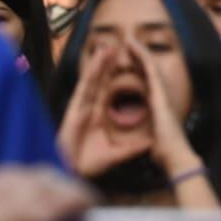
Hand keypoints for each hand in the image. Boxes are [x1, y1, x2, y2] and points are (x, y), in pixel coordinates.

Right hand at [57, 47, 151, 177]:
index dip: (116, 78)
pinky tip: (97, 59)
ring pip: (92, 80)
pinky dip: (91, 72)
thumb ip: (132, 148)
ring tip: (108, 47)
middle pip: (100, 82)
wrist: (70, 173)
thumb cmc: (87, 166)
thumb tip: (150, 143)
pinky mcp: (74, 109)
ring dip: (99, 63)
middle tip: (117, 47)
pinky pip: (84, 86)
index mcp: (99, 116)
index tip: (126, 65)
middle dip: (107, 65)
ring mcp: (81, 107)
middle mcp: (90, 109)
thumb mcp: (115, 154)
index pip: (109, 92)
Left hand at [125, 38, 199, 175]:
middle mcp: (161, 95)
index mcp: (158, 106)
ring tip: (129, 39)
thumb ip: (152, 135)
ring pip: (149, 64)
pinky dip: (141, 54)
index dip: (138, 72)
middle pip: (148, 71)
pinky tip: (133, 45)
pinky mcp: (159, 90)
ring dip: (140, 51)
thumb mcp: (155, 140)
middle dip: (139, 57)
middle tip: (129, 44)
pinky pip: (149, 67)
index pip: (146, 84)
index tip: (130, 63)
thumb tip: (150, 140)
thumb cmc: (165, 151)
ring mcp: (162, 91)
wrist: (175, 154)